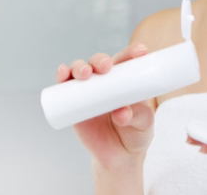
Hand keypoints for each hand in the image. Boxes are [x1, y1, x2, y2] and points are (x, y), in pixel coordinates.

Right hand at [55, 43, 155, 167]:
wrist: (119, 155)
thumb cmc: (136, 134)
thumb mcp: (144, 125)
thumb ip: (136, 117)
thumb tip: (120, 113)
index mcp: (127, 80)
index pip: (129, 61)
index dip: (133, 52)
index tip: (141, 51)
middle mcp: (107, 81)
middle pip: (101, 62)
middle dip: (101, 60)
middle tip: (105, 67)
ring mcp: (89, 91)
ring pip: (81, 70)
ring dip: (80, 67)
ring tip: (86, 74)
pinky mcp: (73, 103)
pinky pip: (65, 86)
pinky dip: (62, 76)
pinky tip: (62, 73)